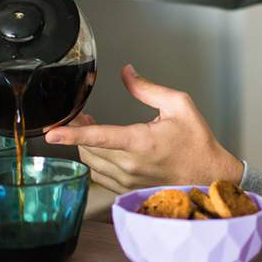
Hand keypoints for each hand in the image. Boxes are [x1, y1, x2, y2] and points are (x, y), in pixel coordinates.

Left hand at [44, 65, 243, 193]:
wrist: (209, 175)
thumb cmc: (197, 142)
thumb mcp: (179, 105)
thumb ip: (147, 88)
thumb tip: (127, 73)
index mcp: (141, 143)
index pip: (99, 137)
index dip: (72, 134)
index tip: (52, 132)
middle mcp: (130, 165)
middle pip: (88, 148)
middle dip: (78, 130)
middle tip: (81, 115)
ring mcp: (127, 180)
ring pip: (90, 162)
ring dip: (85, 144)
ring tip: (90, 128)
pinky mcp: (126, 189)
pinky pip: (99, 175)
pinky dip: (94, 159)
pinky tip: (101, 147)